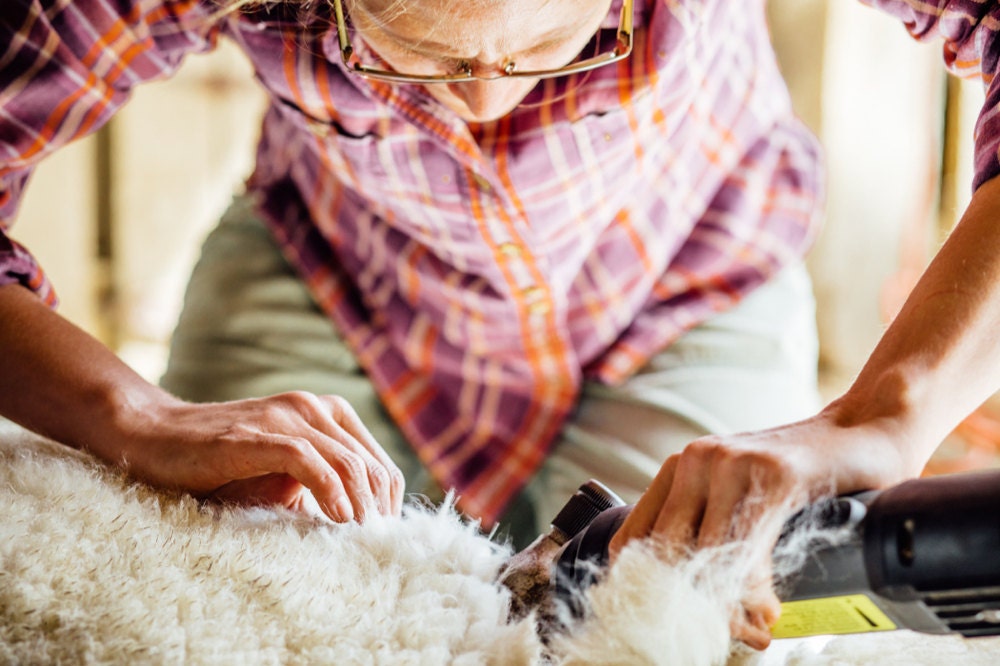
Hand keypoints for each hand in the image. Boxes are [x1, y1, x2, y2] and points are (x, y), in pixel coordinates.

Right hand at [106, 390, 404, 522]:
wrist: (154, 437)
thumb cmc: (220, 463)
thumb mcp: (281, 474)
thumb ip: (320, 485)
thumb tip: (360, 525)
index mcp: (326, 413)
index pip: (378, 462)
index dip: (388, 504)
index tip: (383, 540)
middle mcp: (312, 407)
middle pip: (369, 465)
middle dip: (378, 511)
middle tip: (375, 548)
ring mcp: (285, 416)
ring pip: (347, 462)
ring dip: (361, 506)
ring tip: (361, 540)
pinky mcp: (256, 435)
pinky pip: (307, 461)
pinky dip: (329, 492)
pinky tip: (337, 520)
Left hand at [607, 408, 910, 649]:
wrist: (867, 429)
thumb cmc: (803, 474)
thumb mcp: (740, 498)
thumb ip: (708, 532)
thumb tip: (680, 599)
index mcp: (678, 468)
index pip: (631, 540)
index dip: (644, 591)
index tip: (670, 624)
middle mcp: (695, 460)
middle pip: (663, 555)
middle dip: (688, 607)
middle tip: (723, 636)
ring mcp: (733, 463)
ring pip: (705, 557)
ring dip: (728, 608)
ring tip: (754, 630)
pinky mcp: (775, 473)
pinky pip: (748, 549)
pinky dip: (755, 592)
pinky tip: (768, 609)